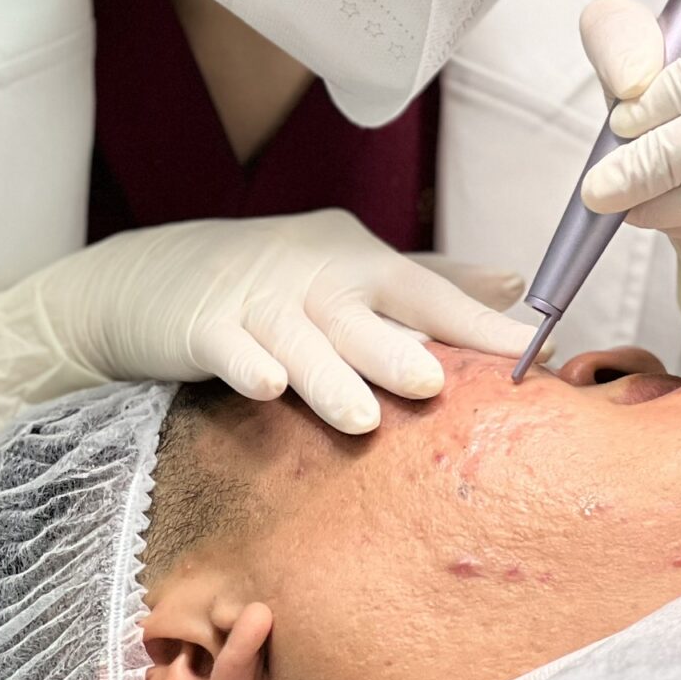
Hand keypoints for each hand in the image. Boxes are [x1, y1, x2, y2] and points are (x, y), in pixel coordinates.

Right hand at [0, 209, 536, 456]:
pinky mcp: (201, 326)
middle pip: (360, 312)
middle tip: (435, 383)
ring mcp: (254, 298)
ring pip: (298, 341)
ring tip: (361, 421)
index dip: (473, 321)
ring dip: (328, 378)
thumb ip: (431, 278)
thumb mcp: (350, 268)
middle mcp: (312, 273)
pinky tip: (264, 387)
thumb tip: (514, 283)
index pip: (423, 288)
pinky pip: (227, 347)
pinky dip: (245, 365)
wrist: (152, 277)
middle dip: (396, 347)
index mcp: (357, 258)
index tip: (528, 351)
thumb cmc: (273, 280)